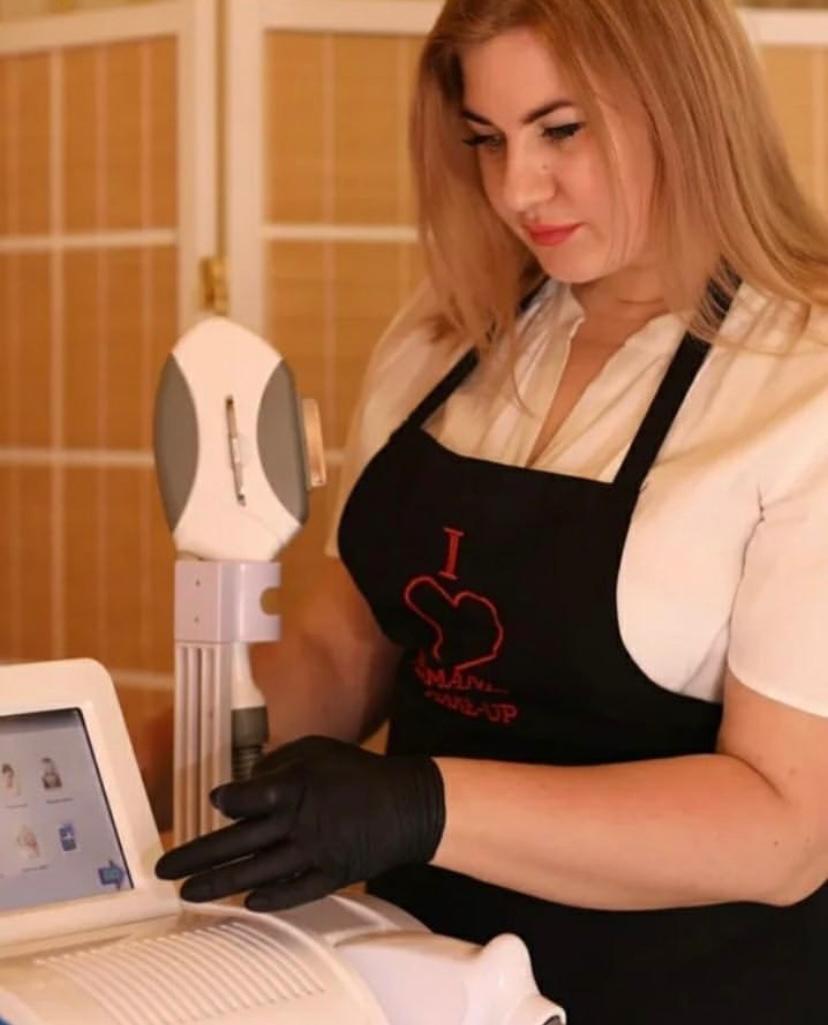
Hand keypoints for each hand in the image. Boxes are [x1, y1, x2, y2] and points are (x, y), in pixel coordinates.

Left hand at [155, 735, 444, 911]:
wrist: (406, 804)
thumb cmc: (358, 771)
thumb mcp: (317, 750)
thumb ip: (278, 764)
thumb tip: (245, 786)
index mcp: (294, 786)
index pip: (244, 799)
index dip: (226, 801)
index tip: (215, 803)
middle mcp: (298, 822)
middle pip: (236, 843)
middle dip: (195, 857)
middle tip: (164, 868)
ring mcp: (313, 852)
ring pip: (254, 873)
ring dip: (218, 884)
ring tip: (188, 893)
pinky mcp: (330, 875)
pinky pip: (293, 892)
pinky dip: (268, 899)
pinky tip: (244, 903)